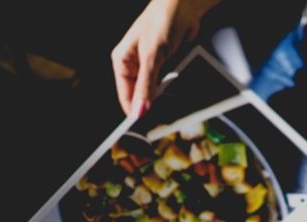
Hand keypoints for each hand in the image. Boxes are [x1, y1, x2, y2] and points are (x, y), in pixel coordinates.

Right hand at [111, 0, 220, 115]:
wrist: (184, 8)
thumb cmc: (162, 22)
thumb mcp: (153, 57)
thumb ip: (146, 85)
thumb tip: (140, 110)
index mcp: (122, 61)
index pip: (124, 94)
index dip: (133, 110)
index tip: (143, 126)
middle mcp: (134, 64)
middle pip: (139, 95)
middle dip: (150, 105)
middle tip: (162, 118)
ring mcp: (149, 65)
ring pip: (154, 91)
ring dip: (162, 98)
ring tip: (171, 105)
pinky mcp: (164, 64)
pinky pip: (166, 83)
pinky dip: (171, 89)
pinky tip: (177, 94)